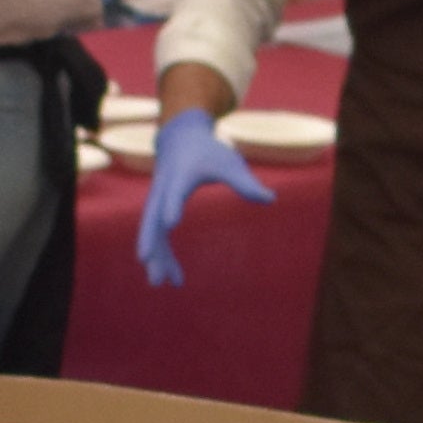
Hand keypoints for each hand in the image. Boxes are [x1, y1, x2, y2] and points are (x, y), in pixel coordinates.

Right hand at [134, 106, 274, 286]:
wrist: (180, 139)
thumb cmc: (208, 151)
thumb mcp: (229, 162)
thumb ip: (245, 182)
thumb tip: (272, 200)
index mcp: (181, 175)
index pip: (174, 192)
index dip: (172, 206)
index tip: (171, 224)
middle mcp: (163, 190)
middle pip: (152, 219)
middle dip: (152, 244)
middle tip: (150, 268)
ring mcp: (157, 201)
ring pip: (151, 232)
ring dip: (156, 258)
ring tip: (159, 284)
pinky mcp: (157, 210)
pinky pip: (156, 235)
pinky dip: (162, 255)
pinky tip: (173, 276)